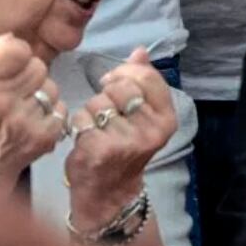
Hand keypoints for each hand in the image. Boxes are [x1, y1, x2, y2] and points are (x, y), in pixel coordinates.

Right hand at [0, 34, 67, 195]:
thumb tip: (11, 37)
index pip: (16, 49)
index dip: (18, 52)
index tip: (13, 63)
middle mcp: (2, 101)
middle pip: (38, 67)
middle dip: (31, 74)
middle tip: (18, 89)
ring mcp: (25, 120)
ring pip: (51, 88)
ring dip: (42, 94)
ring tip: (25, 107)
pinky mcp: (43, 137)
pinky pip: (60, 109)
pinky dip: (51, 114)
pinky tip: (33, 121)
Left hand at [65, 47, 176, 230]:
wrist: (109, 193)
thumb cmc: (125, 147)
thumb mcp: (142, 116)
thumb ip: (142, 81)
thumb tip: (140, 51)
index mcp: (166, 119)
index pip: (146, 77)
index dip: (124, 74)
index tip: (114, 83)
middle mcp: (150, 131)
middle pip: (120, 86)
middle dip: (106, 94)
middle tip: (107, 113)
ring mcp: (125, 141)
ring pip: (97, 101)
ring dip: (91, 111)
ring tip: (97, 128)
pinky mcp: (99, 149)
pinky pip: (81, 117)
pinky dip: (78, 124)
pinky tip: (85, 138)